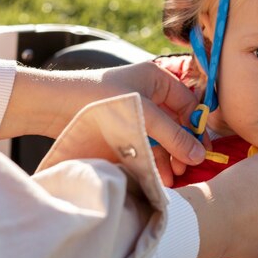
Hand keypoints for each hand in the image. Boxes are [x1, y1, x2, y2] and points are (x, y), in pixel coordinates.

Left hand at [97, 62, 205, 182]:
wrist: (55, 105)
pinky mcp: (120, 128)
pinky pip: (143, 143)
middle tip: (185, 168)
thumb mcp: (144, 116)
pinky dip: (151, 158)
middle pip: (174, 123)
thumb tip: (199, 156)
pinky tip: (154, 175)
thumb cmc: (101, 98)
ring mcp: (134, 111)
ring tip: (170, 177)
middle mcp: (148, 93)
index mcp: (157, 79)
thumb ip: (173, 136)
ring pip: (159, 136)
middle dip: (180, 146)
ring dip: (166, 157)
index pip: (188, 104)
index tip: (202, 152)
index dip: (196, 128)